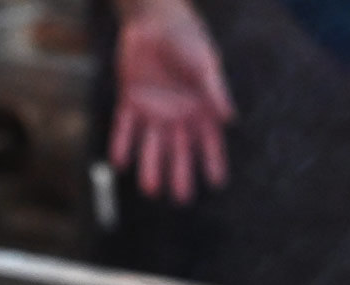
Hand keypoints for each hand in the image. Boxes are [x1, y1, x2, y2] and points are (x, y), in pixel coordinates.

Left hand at [110, 0, 234, 204]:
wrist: (155, 20)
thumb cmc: (188, 39)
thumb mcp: (205, 64)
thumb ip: (214, 91)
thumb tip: (229, 119)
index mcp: (200, 107)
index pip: (209, 141)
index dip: (213, 162)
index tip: (216, 184)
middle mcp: (176, 115)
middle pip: (179, 150)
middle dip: (180, 174)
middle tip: (180, 198)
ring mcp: (152, 110)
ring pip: (151, 145)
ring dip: (150, 166)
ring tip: (150, 189)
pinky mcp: (129, 101)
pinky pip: (124, 128)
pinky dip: (122, 144)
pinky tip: (120, 162)